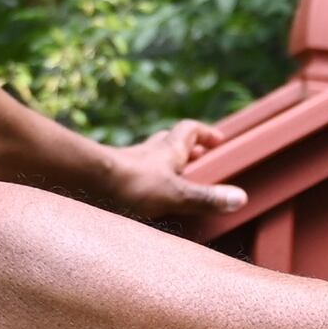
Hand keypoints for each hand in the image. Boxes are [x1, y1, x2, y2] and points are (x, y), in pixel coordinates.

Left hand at [105, 119, 248, 231]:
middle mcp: (148, 153)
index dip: (205, 133)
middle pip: (168, 142)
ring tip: (172, 179)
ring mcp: (128, 165)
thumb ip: (206, 197)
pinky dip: (142, 182)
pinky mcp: (112, 180)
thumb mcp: (175, 193)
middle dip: (184, 148)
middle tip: (197, 158)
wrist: (86, 183)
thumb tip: (240, 198)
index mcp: (167, 151)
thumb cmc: (132, 185)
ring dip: (162, 165)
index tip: (218, 140)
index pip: (189, 130)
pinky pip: (132, 176)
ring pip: (149, 158)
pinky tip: (142, 197)